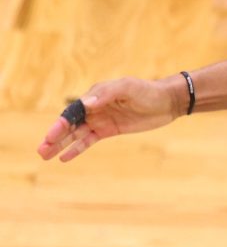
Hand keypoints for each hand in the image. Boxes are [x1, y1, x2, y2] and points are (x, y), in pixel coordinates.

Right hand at [37, 76, 181, 161]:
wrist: (167, 101)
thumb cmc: (147, 91)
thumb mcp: (128, 88)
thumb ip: (107, 94)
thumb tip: (87, 102)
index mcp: (95, 95)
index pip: (73, 112)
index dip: (61, 124)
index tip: (51, 136)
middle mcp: (94, 108)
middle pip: (70, 125)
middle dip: (54, 137)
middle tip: (41, 150)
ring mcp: (100, 120)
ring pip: (76, 134)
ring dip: (61, 145)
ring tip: (45, 156)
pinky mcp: (109, 130)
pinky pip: (89, 141)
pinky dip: (77, 149)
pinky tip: (64, 158)